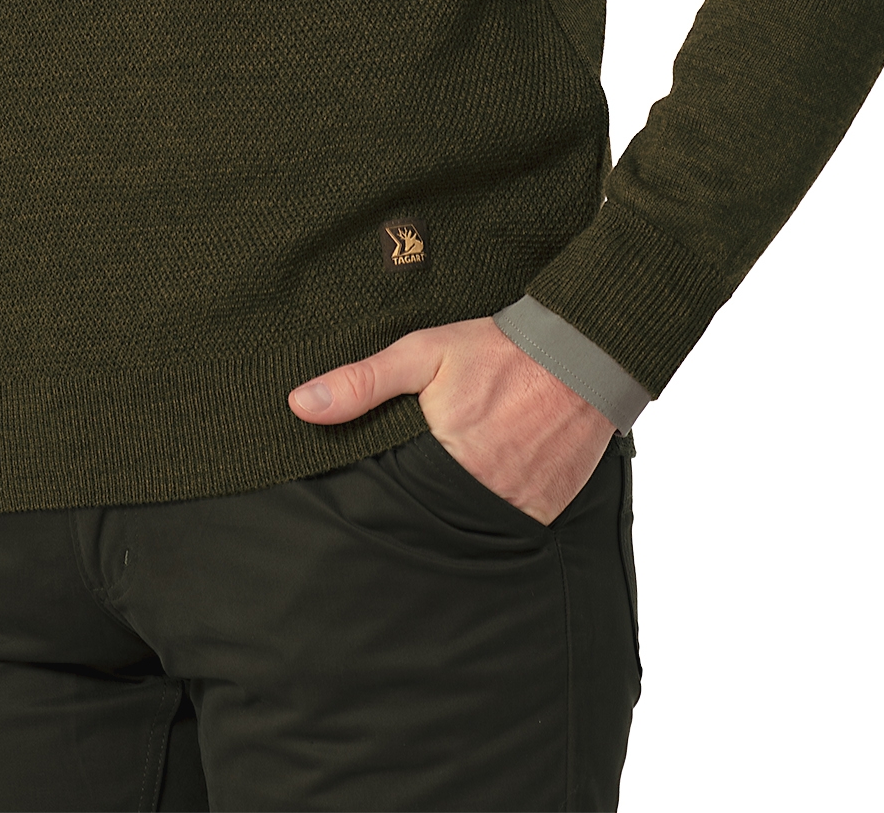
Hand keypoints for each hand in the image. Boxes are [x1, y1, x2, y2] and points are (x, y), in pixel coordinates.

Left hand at [289, 315, 615, 523]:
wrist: (583, 353)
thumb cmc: (498, 351)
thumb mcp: (423, 353)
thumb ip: (363, 382)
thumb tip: (300, 405)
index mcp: (446, 462)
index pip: (395, 502)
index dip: (379, 501)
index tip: (358, 502)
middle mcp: (483, 496)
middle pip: (431, 521)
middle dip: (414, 513)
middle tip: (404, 497)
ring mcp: (519, 510)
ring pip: (469, 530)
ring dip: (453, 518)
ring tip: (439, 500)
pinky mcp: (547, 512)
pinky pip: (509, 529)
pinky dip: (493, 518)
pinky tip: (482, 493)